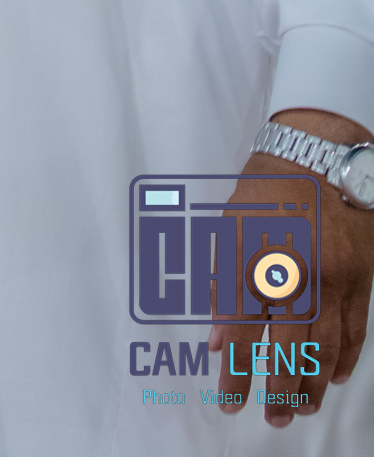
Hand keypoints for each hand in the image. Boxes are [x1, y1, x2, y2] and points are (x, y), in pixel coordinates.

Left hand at [210, 107, 373, 425]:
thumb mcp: (228, 228)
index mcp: (255, 261)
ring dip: (312, 385)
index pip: (242, 332)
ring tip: (301, 408)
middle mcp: (295, 276)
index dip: (235, 374)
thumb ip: (221, 285)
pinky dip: (344, 360)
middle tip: (272, 419)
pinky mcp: (362, 280)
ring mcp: (334, 281)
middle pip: (287, 350)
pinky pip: (355, 332)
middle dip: (277, 391)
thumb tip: (217, 340)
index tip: (228, 402)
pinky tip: (332, 377)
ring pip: (326, 349)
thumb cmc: (263, 193)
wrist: (317, 158)